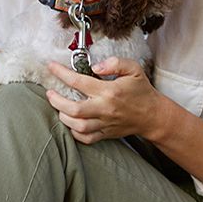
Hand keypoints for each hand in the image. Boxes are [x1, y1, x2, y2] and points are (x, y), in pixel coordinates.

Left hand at [43, 57, 167, 143]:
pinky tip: (71, 123)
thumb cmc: (141, 91)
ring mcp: (104, 124)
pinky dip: (74, 132)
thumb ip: (115, 63)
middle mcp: (105, 109)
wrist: (153, 115)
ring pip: (77, 126)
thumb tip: (95, 67)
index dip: (61, 73)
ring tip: (58, 107)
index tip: (52, 67)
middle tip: (49, 93)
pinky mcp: (105, 134)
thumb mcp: (134, 69)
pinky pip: (86, 138)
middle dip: (56, 100)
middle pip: (73, 109)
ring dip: (63, 116)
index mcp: (109, 91)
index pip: (79, 82)